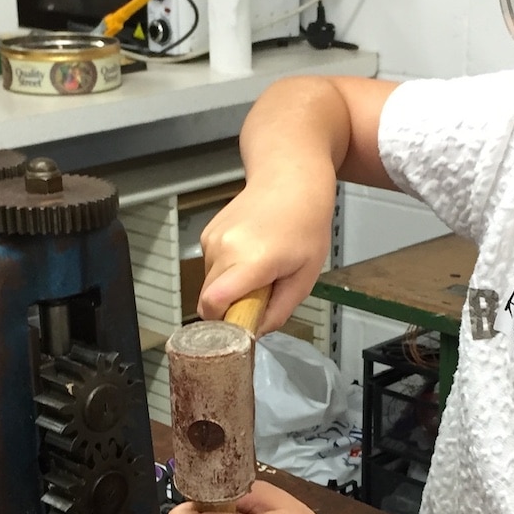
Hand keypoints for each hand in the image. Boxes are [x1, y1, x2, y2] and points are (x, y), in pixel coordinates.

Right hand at [198, 175, 334, 332]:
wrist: (290, 181)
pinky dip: (226, 270)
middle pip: (209, 299)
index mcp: (251, 261)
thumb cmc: (305, 225)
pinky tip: (250, 254)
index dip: (222, 323)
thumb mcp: (305, 276)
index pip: (213, 303)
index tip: (241, 325)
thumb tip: (256, 332)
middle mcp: (224, 249)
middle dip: (230, 308)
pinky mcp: (207, 234)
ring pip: (209, 284)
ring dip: (229, 288)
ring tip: (259, 269)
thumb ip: (279, 310)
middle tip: (260, 296)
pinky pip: (210, 266)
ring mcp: (212, 240)